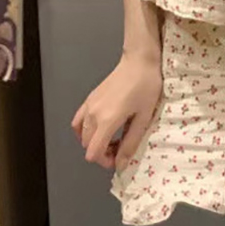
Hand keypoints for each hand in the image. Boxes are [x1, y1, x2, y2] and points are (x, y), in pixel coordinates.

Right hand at [72, 51, 161, 171]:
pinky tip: (99, 127)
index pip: (93, 153)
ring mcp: (88, 106)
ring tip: (112, 136)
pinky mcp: (89, 99)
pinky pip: (78, 121)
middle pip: (87, 146)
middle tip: (121, 146)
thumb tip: (121, 164)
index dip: (104, 162)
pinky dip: (85, 130)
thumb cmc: (146, 87)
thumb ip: (130, 142)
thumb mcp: (144, 117)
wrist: (139, 61)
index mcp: (107, 120)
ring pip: (82, 135)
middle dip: (102, 152)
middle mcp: (93, 115)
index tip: (119, 158)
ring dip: (94, 141)